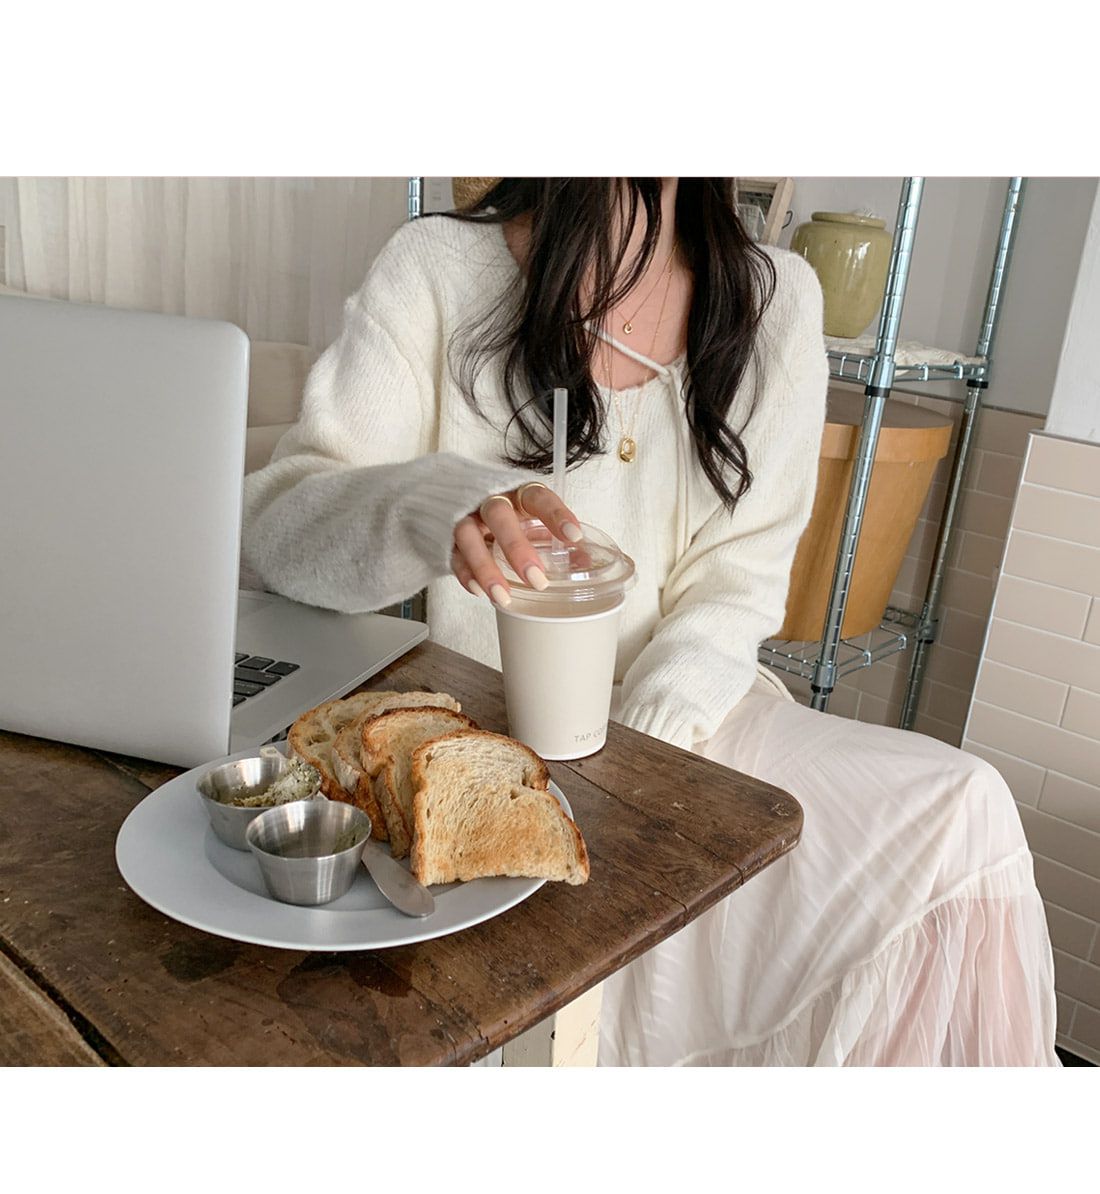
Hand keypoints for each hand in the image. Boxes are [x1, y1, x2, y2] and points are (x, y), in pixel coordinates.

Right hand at [451, 482, 582, 605]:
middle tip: (538, 580)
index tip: (574, 536)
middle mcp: (489, 501)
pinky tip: (480, 592)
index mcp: (517, 493)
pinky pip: (453, 555)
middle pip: (499, 516)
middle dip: (518, 548)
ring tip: (504, 597)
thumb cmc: (504, 513)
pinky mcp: (446, 536)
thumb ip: (553, 536)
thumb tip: (584, 561)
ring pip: (469, 537)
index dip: (556, 515)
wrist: (451, 498)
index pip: (538, 497)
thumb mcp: (529, 518)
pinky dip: (466, 575)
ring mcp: (465, 517)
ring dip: (487, 568)